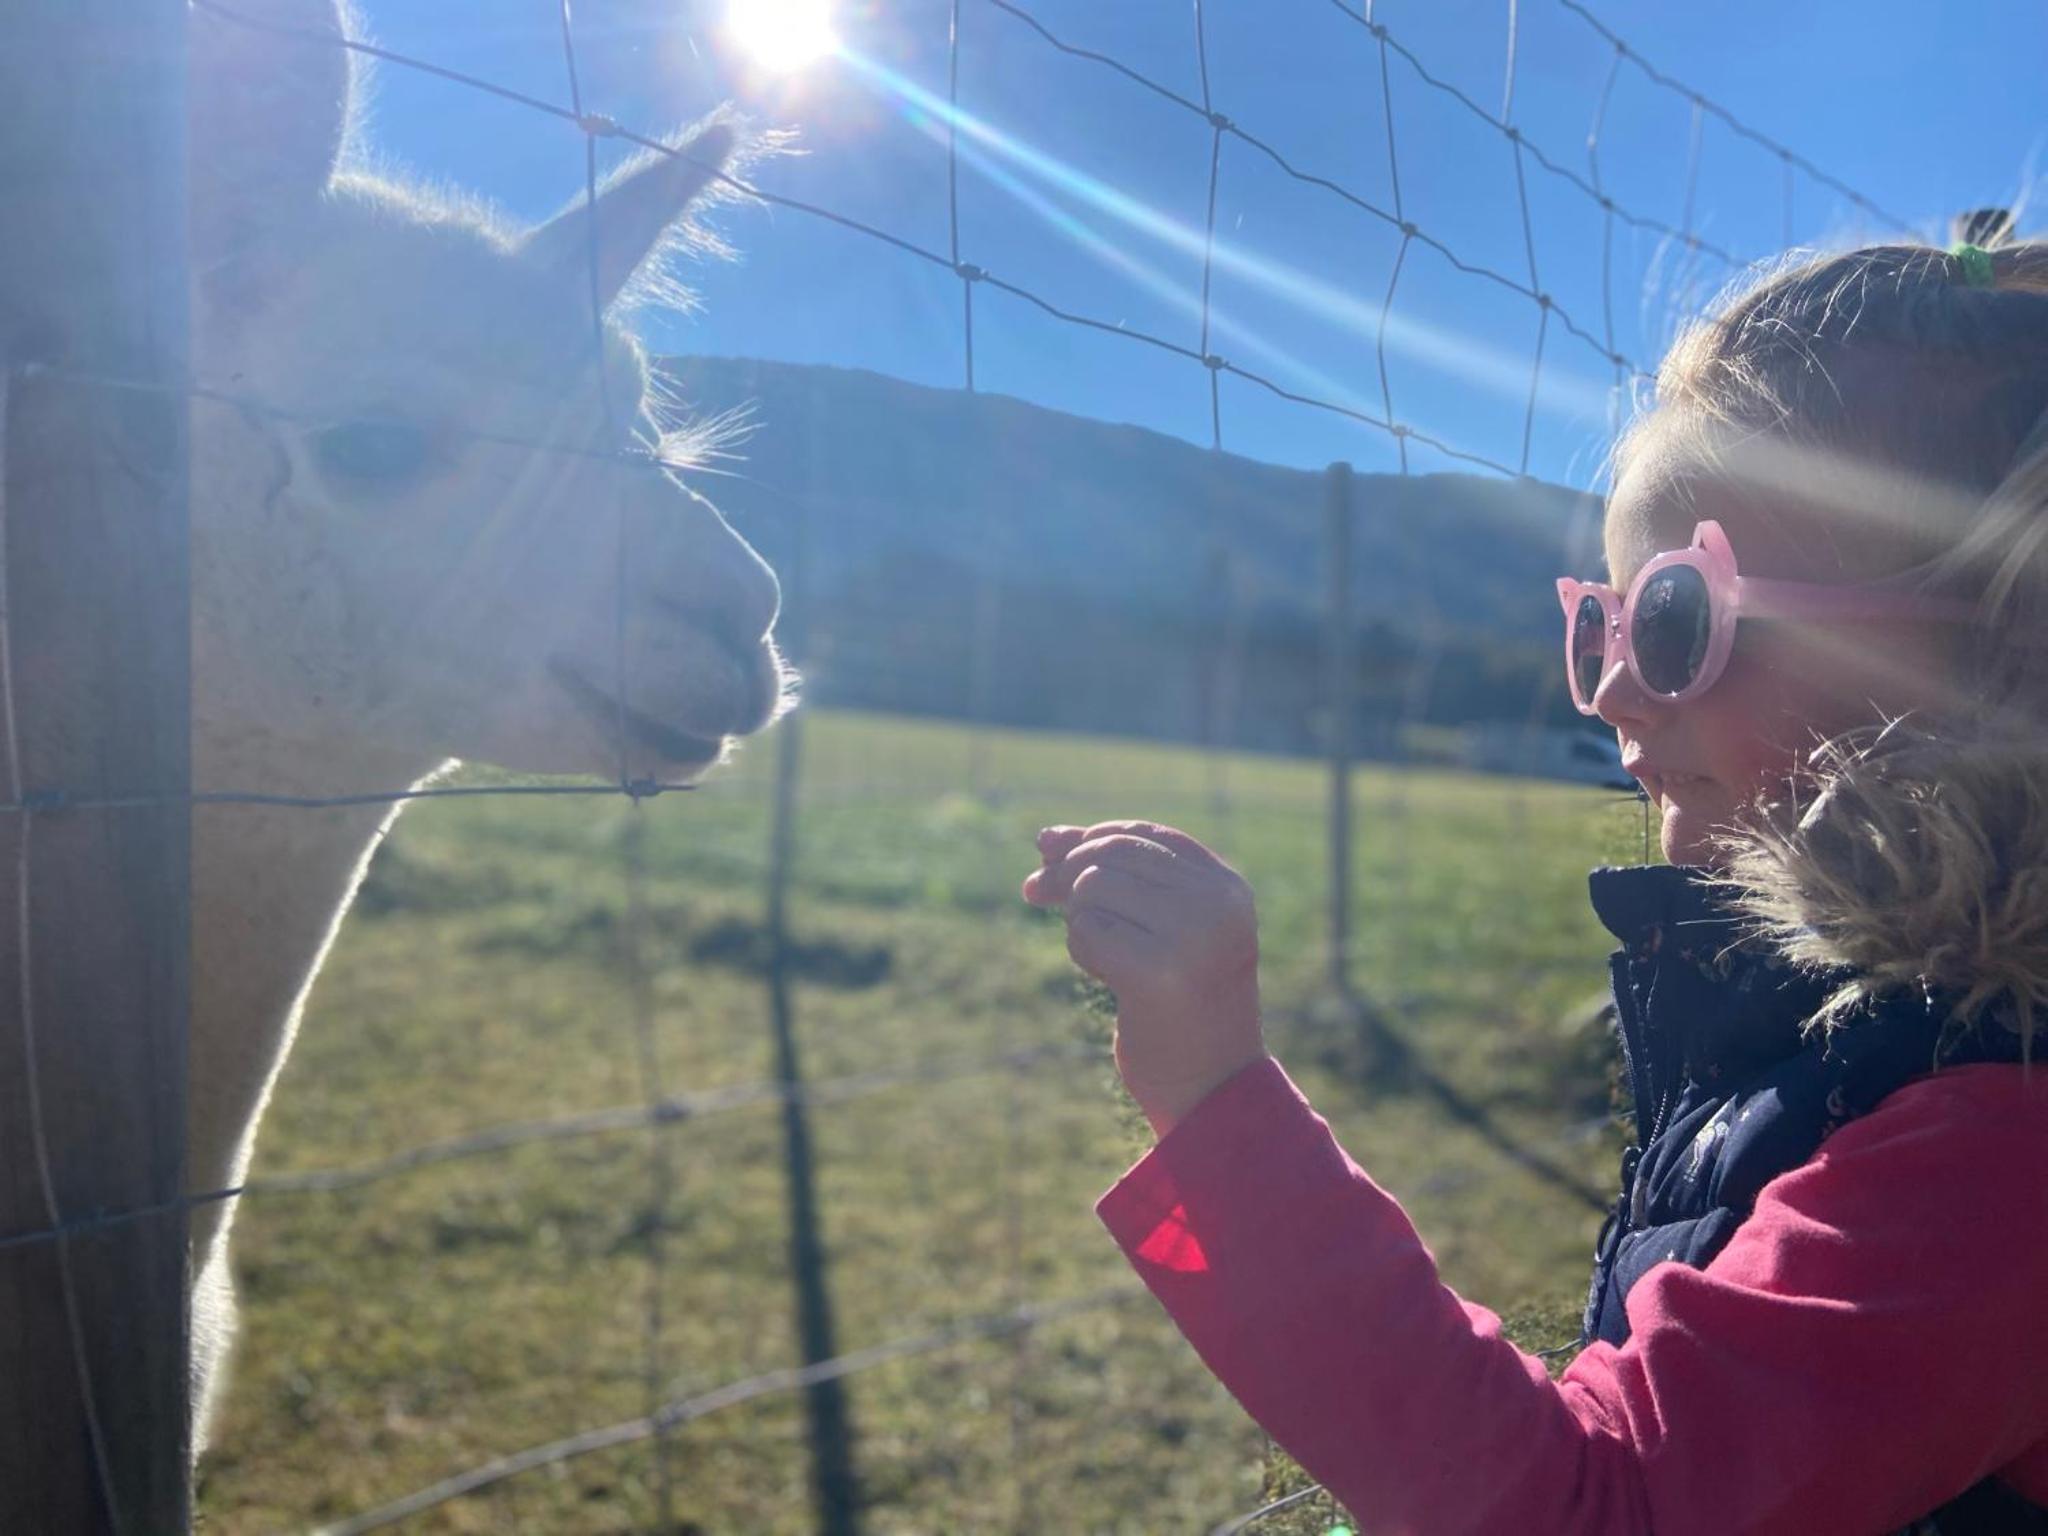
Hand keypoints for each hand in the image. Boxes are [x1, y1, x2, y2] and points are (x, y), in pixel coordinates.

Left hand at [1022, 820, 1264, 1137]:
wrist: (1211, 1090)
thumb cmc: (1180, 1009)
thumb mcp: (1157, 930)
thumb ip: (1111, 878)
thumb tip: (1045, 836)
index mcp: (1229, 890)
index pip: (1147, 835)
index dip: (1090, 837)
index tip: (1047, 854)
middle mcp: (1217, 906)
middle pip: (1114, 853)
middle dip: (1066, 872)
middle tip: (1035, 893)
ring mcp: (1192, 937)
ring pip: (1095, 888)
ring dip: (1080, 920)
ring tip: (1108, 958)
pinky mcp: (1157, 972)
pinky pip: (1087, 931)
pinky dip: (1082, 950)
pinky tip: (1109, 978)